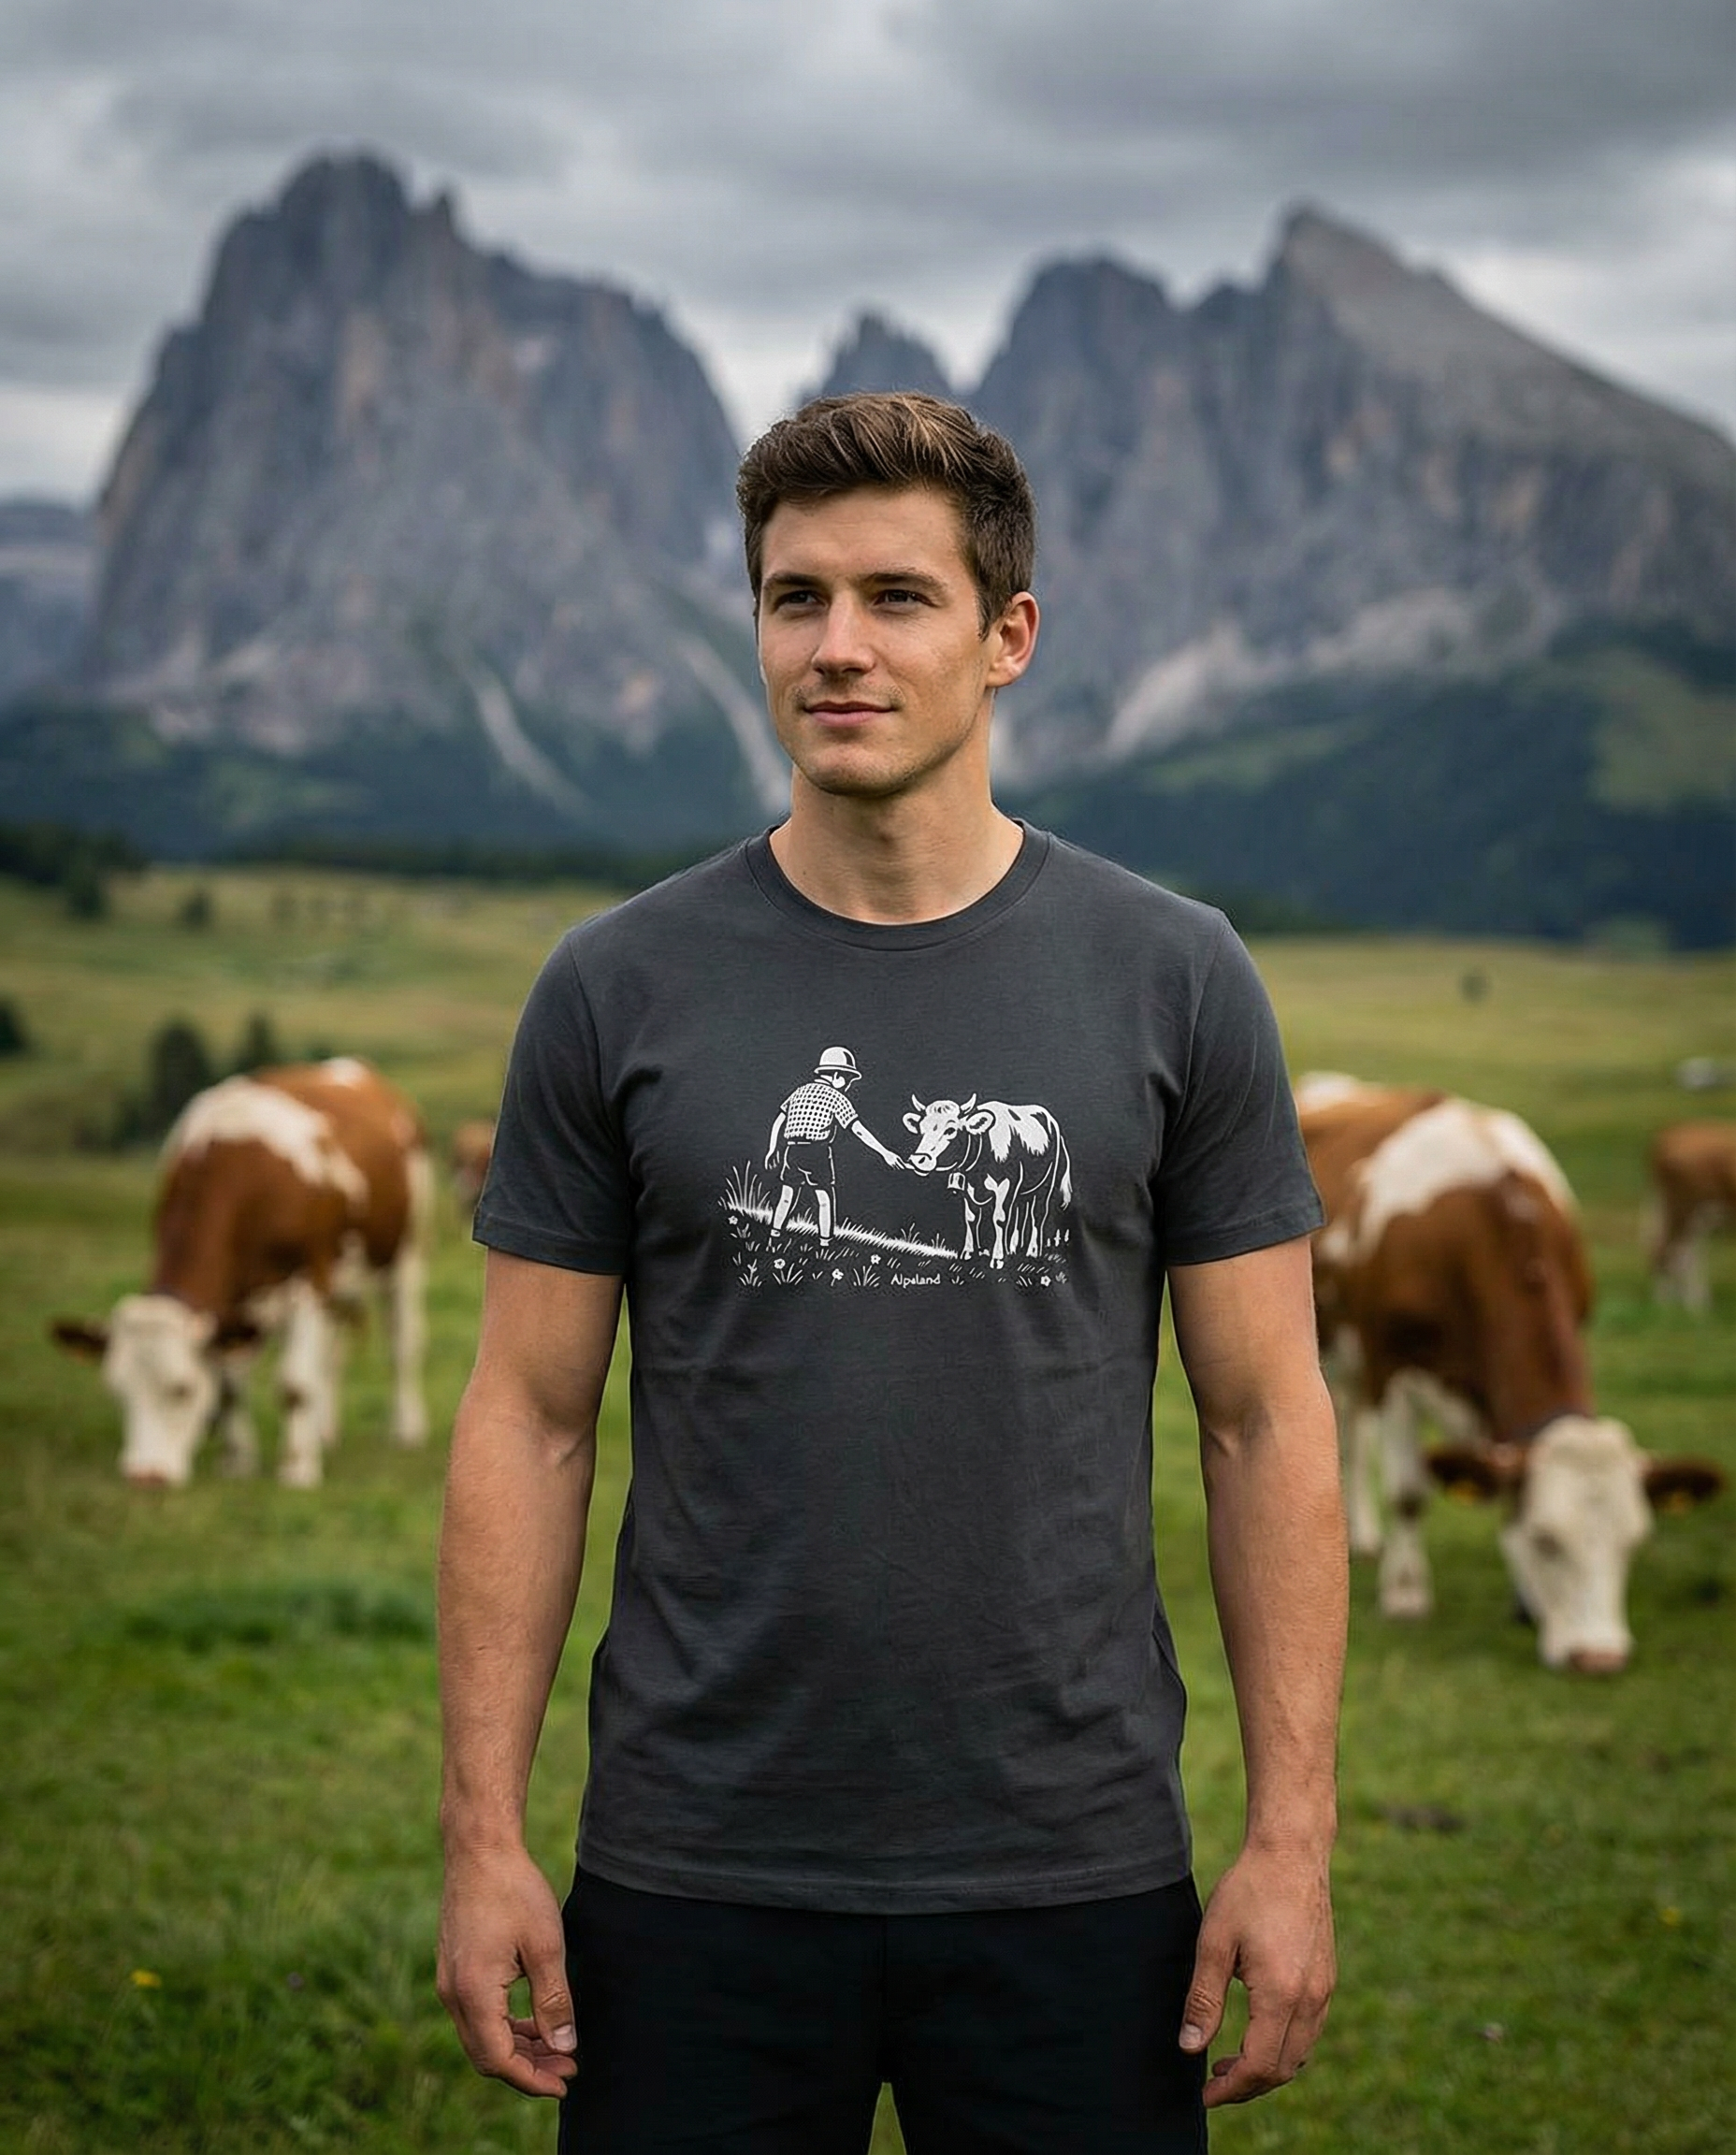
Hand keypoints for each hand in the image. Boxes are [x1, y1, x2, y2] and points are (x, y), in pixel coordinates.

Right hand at [437, 1844, 578, 2098]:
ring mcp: (448, 1983)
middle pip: (487, 2055)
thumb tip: (564, 2046)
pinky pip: (477, 2015)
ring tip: (557, 2047)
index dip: (532, 2078)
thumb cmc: (514, 1890)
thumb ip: (554, 2000)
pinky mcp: (453, 1970)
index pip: (499, 2059)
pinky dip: (504, 2027)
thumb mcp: (546, 1945)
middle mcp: (453, 1995)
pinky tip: (532, 2021)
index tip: (565, 2081)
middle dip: (528, 2067)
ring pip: (481, 2037)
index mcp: (473, 1993)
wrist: (479, 1849)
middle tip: (568, 2066)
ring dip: (517, 2048)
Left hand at [1179, 1844, 1334, 2107]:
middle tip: (1211, 2082)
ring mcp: (1324, 1991)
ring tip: (1228, 2063)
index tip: (1204, 2095)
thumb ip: (1203, 1999)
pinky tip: (1256, 2034)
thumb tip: (1189, 2048)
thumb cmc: (1248, 1892)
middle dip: (1247, 2085)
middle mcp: (1311, 1999)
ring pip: (1299, 2054)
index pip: (1260, 2066)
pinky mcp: (1327, 1980)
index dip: (1231, 2089)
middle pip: (1283, 2069)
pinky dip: (1283, 2047)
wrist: (1291, 1854)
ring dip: (1266, 2069)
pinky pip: (1309, 2032)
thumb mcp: (1214, 1942)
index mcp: (1282, 1994)